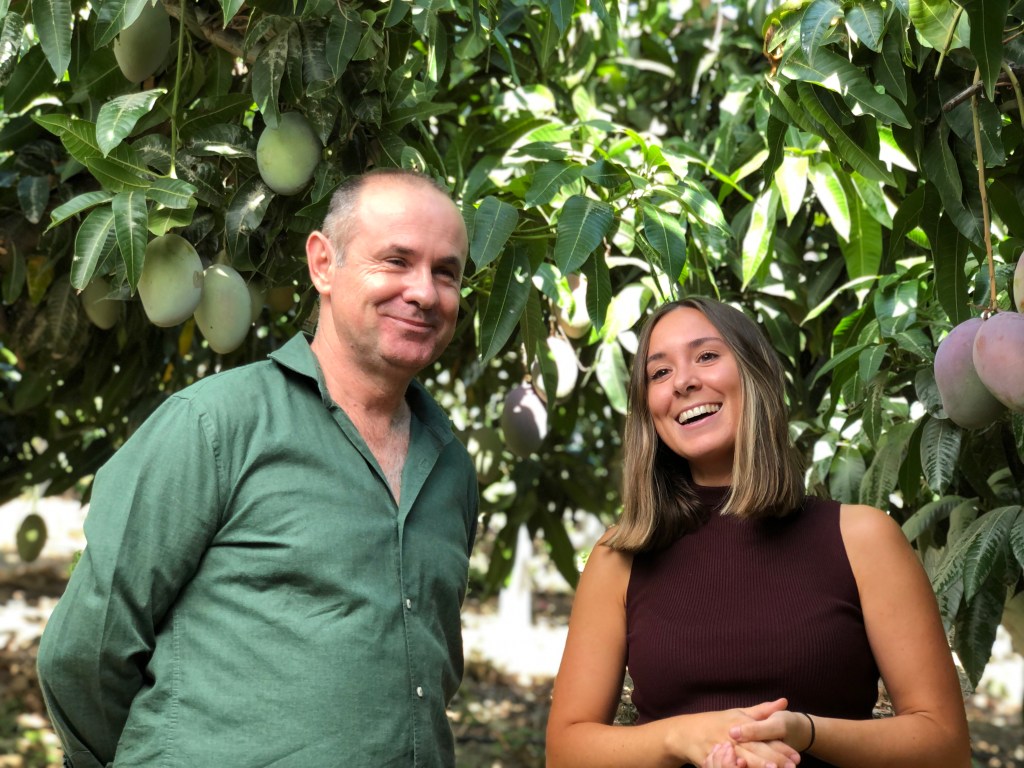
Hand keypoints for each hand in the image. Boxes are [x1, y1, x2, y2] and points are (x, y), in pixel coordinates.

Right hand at [673, 699, 799, 767]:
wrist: (684, 733)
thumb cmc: (714, 723)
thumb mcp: (737, 713)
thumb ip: (762, 711)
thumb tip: (784, 702)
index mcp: (739, 724)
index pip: (763, 737)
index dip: (780, 748)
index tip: (796, 756)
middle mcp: (730, 738)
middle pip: (755, 750)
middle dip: (774, 760)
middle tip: (791, 767)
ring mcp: (720, 751)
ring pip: (743, 761)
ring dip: (757, 767)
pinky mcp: (710, 762)